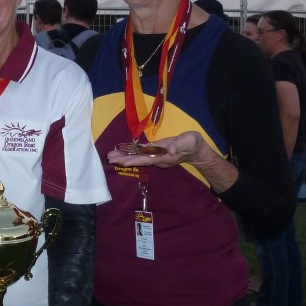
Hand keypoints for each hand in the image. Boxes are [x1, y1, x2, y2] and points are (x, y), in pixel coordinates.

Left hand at [107, 131, 237, 192]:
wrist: (196, 149)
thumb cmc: (193, 144)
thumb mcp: (189, 142)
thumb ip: (180, 145)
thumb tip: (171, 149)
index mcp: (164, 156)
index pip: (147, 159)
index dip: (135, 161)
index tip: (123, 163)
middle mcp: (157, 158)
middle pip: (138, 160)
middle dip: (124, 160)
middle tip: (109, 159)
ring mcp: (155, 155)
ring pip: (138, 157)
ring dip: (124, 157)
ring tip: (110, 156)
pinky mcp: (155, 150)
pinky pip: (141, 152)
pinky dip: (131, 152)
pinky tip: (121, 152)